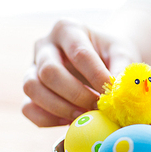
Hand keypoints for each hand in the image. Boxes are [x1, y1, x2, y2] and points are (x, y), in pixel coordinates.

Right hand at [22, 19, 138, 126]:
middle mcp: (45, 46)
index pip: (79, 53)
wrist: (102, 59)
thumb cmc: (111, 54)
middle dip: (76, 94)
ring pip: (32, 88)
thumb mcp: (122, 53)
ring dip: (60, 108)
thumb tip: (118, 92)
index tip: (110, 93)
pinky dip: (48, 119)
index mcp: (68, 29)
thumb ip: (122, 69)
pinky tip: (70, 122)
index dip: (96, 76)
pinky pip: (28, 108)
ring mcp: (33, 67)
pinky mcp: (31, 90)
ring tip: (85, 115)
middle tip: (97, 107)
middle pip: (49, 71)